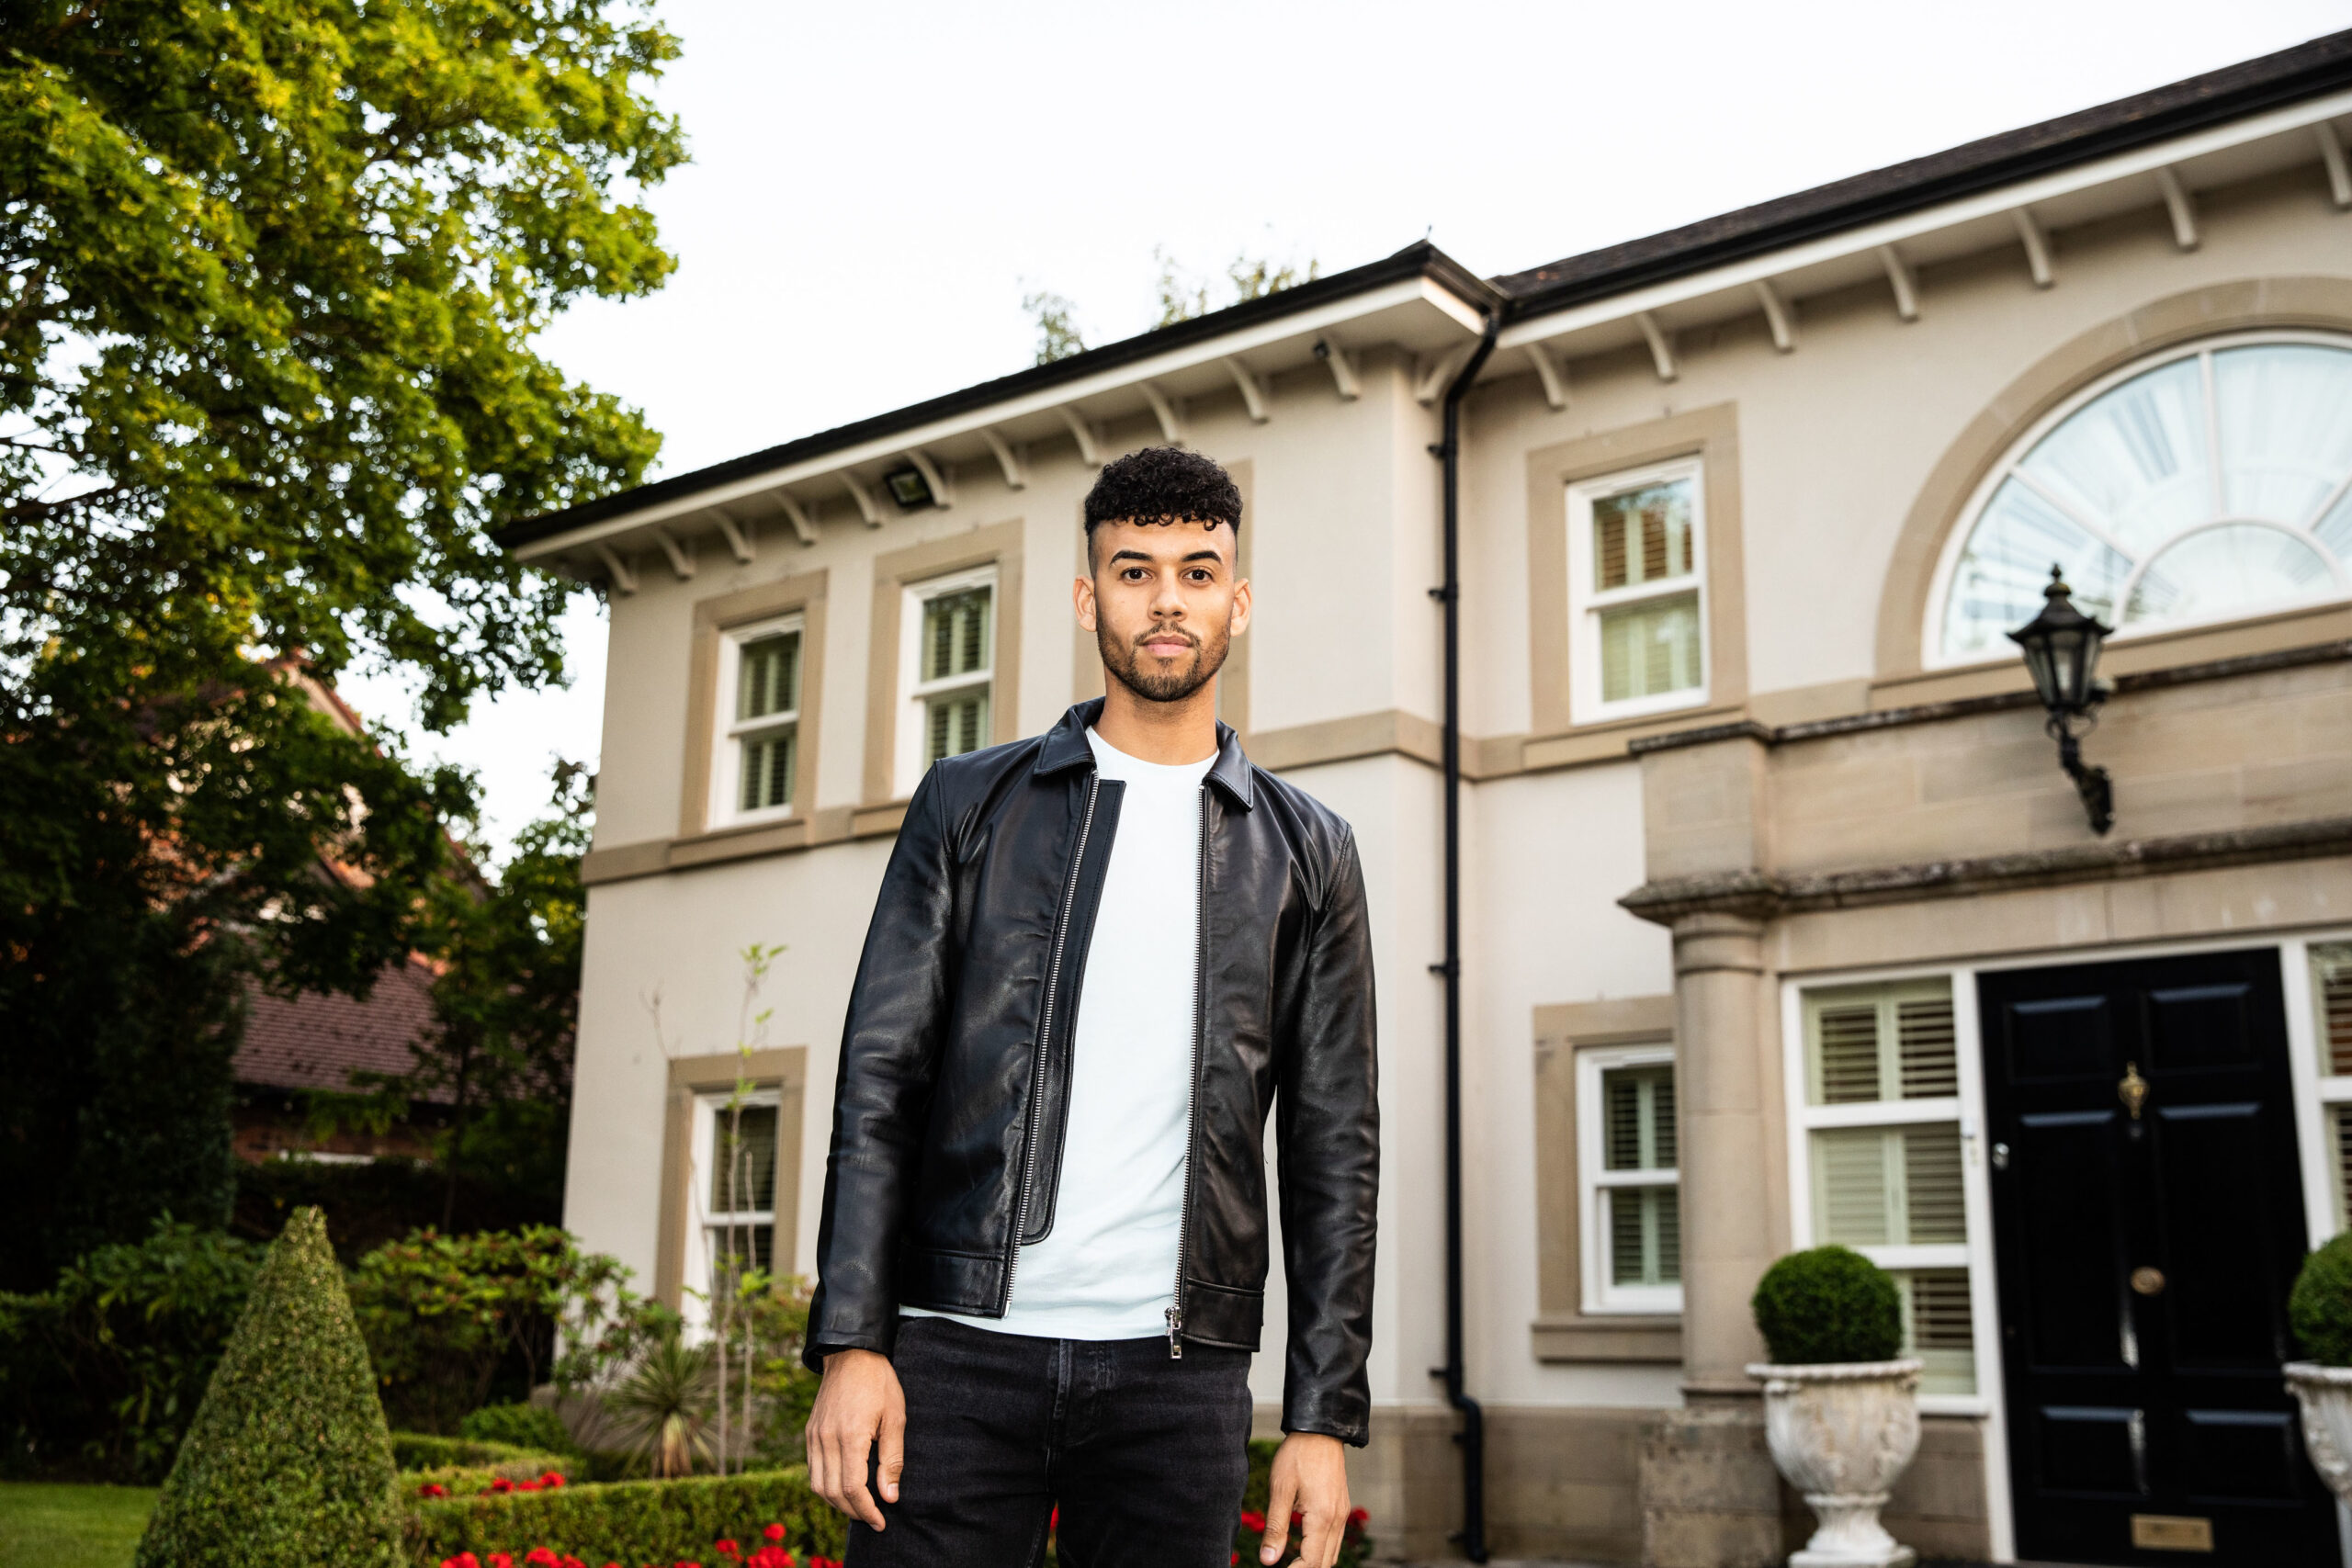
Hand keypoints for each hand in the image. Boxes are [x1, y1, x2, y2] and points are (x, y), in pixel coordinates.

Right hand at [805, 1348, 905, 1529]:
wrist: (851, 1353)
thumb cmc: (879, 1383)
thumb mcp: (895, 1418)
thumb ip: (892, 1460)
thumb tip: (890, 1497)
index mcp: (850, 1436)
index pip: (852, 1489)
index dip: (866, 1511)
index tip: (880, 1522)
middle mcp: (826, 1439)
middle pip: (832, 1493)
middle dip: (853, 1512)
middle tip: (872, 1518)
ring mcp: (814, 1436)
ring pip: (817, 1485)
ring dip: (837, 1503)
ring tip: (859, 1507)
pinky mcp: (810, 1433)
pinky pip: (813, 1470)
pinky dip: (826, 1486)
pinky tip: (843, 1487)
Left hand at [1261, 1431, 1348, 1567]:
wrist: (1320, 1430)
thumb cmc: (1297, 1455)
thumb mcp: (1280, 1489)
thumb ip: (1275, 1528)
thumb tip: (1268, 1560)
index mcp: (1322, 1517)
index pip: (1311, 1563)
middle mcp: (1337, 1519)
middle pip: (1325, 1563)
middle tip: (1284, 1567)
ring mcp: (1341, 1514)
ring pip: (1332, 1554)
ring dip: (1314, 1563)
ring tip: (1291, 1562)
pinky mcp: (1341, 1508)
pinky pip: (1334, 1540)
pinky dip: (1321, 1550)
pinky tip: (1304, 1546)